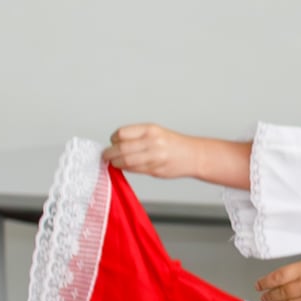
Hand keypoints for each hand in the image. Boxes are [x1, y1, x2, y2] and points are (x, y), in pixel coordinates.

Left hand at [107, 124, 248, 187]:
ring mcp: (155, 157)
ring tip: (115, 162)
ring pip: (125, 161)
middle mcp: (152, 142)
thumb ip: (136, 137)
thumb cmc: (174, 144)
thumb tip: (115, 145)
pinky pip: (134, 170)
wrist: (194, 156)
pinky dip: (127, 169)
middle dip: (109, 154)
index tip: (113, 143)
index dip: (113, 140)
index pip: (121, 134)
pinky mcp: (156, 169)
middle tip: (106, 156)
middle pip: (120, 149)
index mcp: (150, 130)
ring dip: (116, 163)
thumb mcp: (155, 132)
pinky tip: (128, 167)